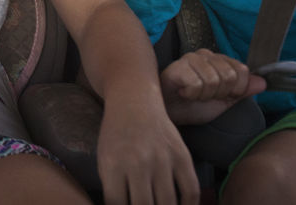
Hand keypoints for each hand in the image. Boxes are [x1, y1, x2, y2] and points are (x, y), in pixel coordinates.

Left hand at [96, 87, 198, 204]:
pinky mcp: (182, 155)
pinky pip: (191, 191)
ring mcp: (163, 159)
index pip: (117, 204)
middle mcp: (138, 163)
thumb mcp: (104, 159)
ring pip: (168, 203)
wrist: (134, 102)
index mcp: (113, 164)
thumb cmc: (116, 135)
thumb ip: (112, 187)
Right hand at [160, 49, 264, 126]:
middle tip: (204, 96)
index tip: (221, 96)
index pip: (242, 70)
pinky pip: (197, 84)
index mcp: (219, 61)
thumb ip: (242, 92)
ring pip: (213, 80)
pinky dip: (191, 94)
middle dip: (219, 94)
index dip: (236, 90)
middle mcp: (205, 54)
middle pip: (229, 76)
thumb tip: (263, 82)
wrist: (169, 114)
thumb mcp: (223, 103)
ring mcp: (190, 58)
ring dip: (204, 95)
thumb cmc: (193, 106)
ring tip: (192, 95)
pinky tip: (183, 93)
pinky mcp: (177, 66)